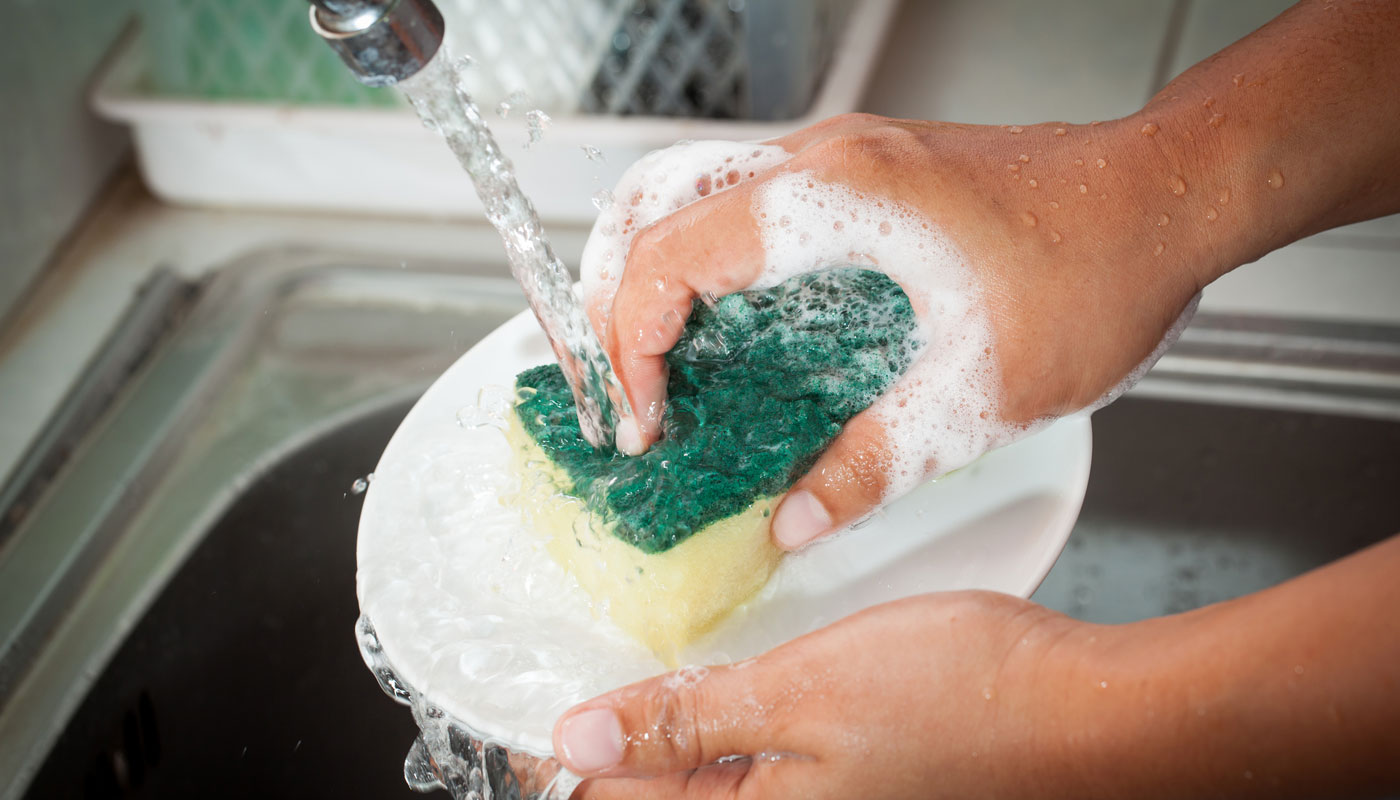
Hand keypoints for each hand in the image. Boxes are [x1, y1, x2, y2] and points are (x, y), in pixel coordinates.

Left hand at [552, 591, 1083, 799]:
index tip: (543, 711)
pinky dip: (727, 725)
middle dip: (614, 746)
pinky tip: (723, 683)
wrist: (1084, 714)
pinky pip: (761, 764)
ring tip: (644, 678)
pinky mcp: (850, 779)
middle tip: (590, 682)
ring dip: (670, 731)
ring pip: (711, 778)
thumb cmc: (962, 700)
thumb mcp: (800, 695)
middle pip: (663, 794)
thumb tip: (576, 742)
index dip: (570, 759)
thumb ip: (686, 722)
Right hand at [585, 112, 1208, 548]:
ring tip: (654, 357)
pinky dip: (705, 256)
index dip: (631, 346)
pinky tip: (732, 325)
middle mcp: (821, 161)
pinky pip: (744, 198)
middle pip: (650, 202)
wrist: (1172, 194)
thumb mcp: (980, 395)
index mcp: (831, 202)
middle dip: (609, 296)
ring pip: (689, 188)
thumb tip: (793, 518)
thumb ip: (874, 463)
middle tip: (622, 384)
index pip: (667, 258)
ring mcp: (841, 156)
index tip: (648, 419)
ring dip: (652, 269)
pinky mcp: (865, 170)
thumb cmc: (1096, 270)